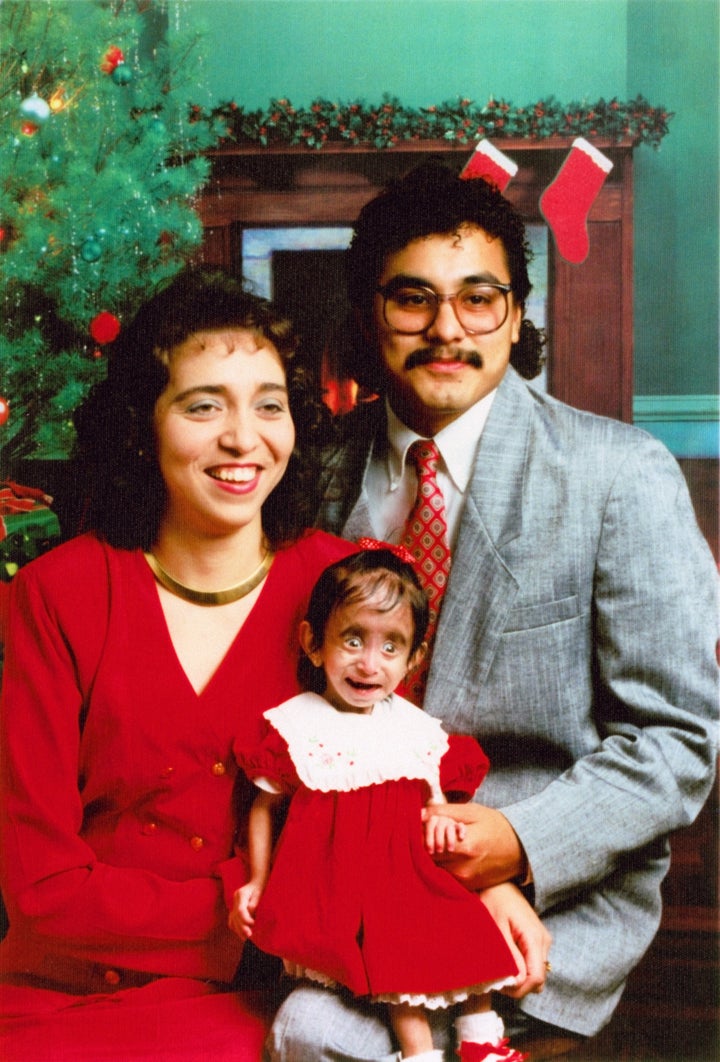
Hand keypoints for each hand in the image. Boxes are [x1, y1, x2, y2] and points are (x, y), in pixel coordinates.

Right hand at [228, 881, 263, 939]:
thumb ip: (254, 904)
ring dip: (238, 930)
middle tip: (249, 936)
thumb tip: (250, 914)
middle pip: (235, 916)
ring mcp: (233, 904)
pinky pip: (232, 920)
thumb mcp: (259, 894)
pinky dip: (236, 927)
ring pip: (232, 919)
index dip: (245, 919)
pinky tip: (241, 934)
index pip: (240, 909)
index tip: (253, 924)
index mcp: (241, 894)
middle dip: (242, 927)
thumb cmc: (260, 888)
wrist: (256, 882)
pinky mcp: (234, 908)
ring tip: (245, 938)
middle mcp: (235, 899)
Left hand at [421, 802, 524, 888]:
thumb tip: (419, 814)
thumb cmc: (496, 826)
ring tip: (444, 842)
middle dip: (427, 843)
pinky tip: (451, 853)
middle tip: (435, 831)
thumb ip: (444, 812)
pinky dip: (443, 865)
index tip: (427, 824)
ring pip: (435, 868)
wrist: (522, 848)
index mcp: (465, 847)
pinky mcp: (468, 887)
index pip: (428, 844)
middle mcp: (463, 868)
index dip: (423, 832)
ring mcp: (466, 881)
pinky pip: (445, 876)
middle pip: (429, 857)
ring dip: (434, 855)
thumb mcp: (472, 812)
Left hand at [424, 812, 466, 853]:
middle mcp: (440, 819)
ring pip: (450, 828)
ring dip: (450, 839)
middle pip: (439, 827)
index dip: (429, 839)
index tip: (429, 851)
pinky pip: (461, 826)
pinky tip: (461, 838)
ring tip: (450, 850)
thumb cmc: (430, 841)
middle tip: (439, 851)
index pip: (429, 826)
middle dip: (439, 840)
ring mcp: (449, 822)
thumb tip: (413, 842)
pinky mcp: (458, 826)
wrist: (442, 840)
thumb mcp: (423, 840)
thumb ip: (420, 839)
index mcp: (431, 821)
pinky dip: (462, 831)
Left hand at [477, 882, 551, 997]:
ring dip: (521, 977)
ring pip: (536, 971)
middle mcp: (543, 941)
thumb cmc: (494, 900)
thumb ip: (510, 955)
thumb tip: (519, 982)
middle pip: (538, 978)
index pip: (536, 978)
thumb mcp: (497, 928)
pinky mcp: (537, 939)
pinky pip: (533, 962)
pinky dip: (522, 968)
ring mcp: (542, 940)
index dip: (520, 989)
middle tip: (498, 981)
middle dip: (520, 986)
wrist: (499, 882)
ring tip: (500, 970)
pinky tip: (507, 962)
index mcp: (535, 938)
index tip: (501, 987)